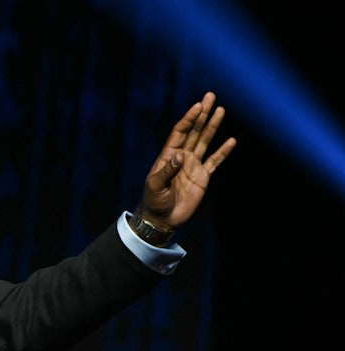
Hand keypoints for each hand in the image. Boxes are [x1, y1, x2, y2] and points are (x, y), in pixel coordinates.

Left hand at [140, 92, 236, 229]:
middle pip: (194, 131)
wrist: (162, 219)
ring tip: (220, 110)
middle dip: (201, 114)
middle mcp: (182, 157)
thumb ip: (167, 171)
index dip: (189, 119)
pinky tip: (231, 141)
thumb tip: (180, 156)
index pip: (180, 132)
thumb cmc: (154, 201)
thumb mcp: (156, 186)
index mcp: (168, 156)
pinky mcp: (202, 177)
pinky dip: (223, 152)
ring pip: (205, 141)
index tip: (198, 106)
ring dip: (212, 126)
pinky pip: (214, 161)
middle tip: (210, 96)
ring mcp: (193, 166)